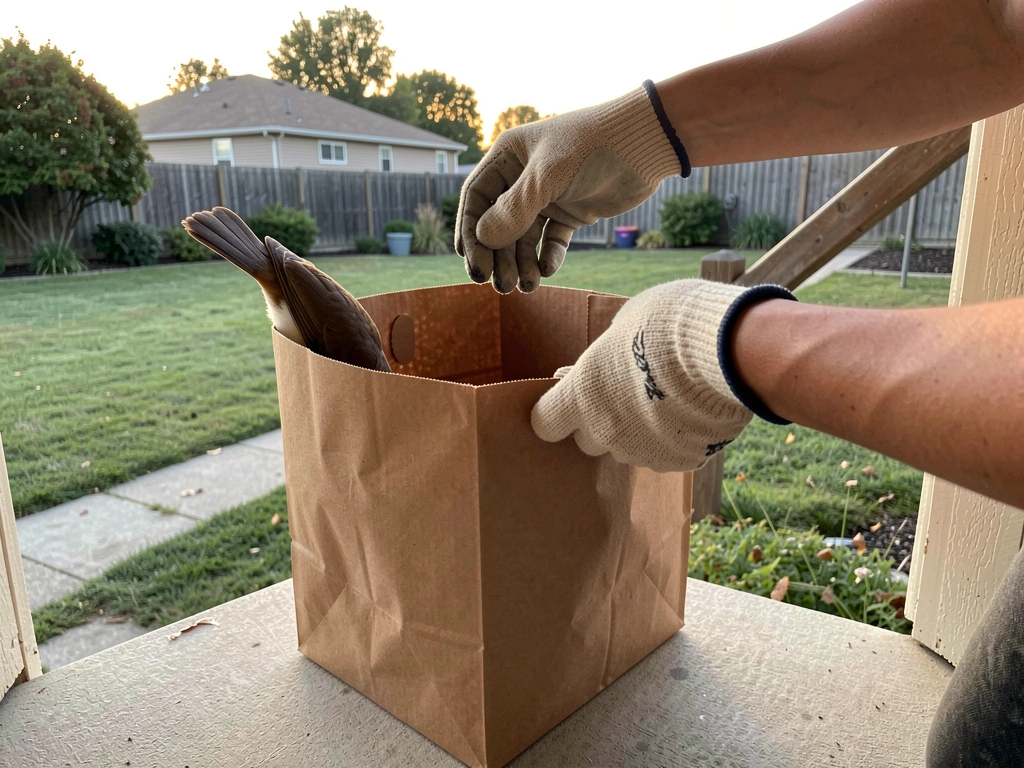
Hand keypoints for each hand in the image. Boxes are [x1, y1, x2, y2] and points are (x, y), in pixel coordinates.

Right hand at [455, 83, 686, 293]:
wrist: (647, 143)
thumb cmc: (592, 148)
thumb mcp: (547, 177)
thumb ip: (514, 209)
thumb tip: (481, 239)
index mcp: (509, 157)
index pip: (477, 200)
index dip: (471, 233)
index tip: (473, 265)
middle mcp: (524, 177)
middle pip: (499, 224)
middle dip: (499, 257)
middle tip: (502, 286)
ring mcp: (549, 196)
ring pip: (525, 237)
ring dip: (523, 263)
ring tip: (528, 286)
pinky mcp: (573, 212)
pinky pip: (553, 240)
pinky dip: (549, 256)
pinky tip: (549, 270)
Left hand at [531, 280, 794, 471]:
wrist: (730, 351)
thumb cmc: (671, 322)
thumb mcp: (626, 322)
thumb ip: (606, 352)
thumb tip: (599, 362)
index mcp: (583, 393)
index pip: (544, 422)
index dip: (555, 410)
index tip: (568, 396)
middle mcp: (606, 430)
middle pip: (588, 439)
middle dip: (600, 420)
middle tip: (626, 391)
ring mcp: (644, 451)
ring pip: (630, 449)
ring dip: (638, 431)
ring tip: (670, 396)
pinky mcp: (681, 461)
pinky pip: (669, 454)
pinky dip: (675, 438)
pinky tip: (694, 410)